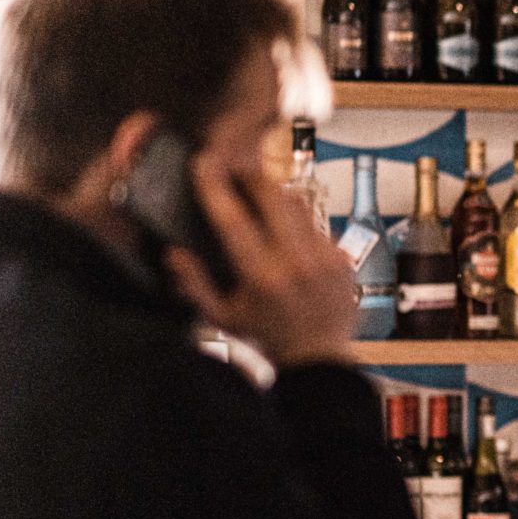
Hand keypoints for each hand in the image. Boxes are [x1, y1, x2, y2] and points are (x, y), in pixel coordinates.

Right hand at [167, 157, 356, 367]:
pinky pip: (318, 223)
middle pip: (273, 197)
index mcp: (261, 277)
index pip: (233, 220)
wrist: (320, 355)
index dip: (216, 187)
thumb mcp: (221, 317)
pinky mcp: (343, 258)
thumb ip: (194, 285)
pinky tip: (287, 223)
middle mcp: (296, 264)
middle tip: (237, 164)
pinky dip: (300, 219)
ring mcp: (324, 259)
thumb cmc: (267, 335)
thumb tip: (174, 253)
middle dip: (252, 174)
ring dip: (277, 192)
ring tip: (260, 188)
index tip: (203, 163)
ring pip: (299, 205)